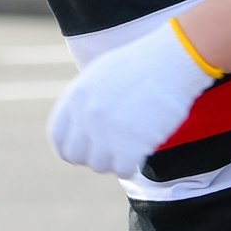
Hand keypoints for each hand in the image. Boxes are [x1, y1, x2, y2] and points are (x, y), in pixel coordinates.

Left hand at [47, 19, 219, 177]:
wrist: (172, 60)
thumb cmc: (142, 65)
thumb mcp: (102, 75)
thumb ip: (86, 101)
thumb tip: (81, 128)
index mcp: (76, 96)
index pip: (58, 137)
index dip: (69, 149)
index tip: (84, 153)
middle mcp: (85, 116)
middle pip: (76, 155)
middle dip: (92, 156)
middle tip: (112, 151)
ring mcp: (106, 132)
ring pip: (99, 165)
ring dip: (114, 160)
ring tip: (130, 145)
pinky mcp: (129, 146)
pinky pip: (122, 170)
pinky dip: (131, 166)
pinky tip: (141, 153)